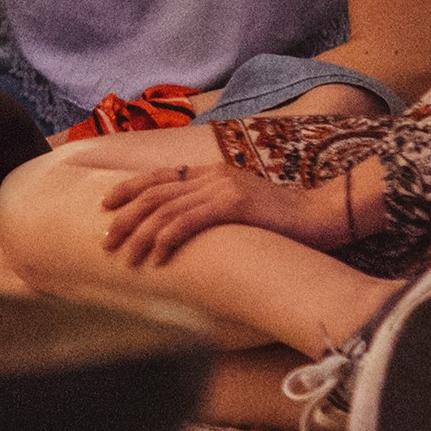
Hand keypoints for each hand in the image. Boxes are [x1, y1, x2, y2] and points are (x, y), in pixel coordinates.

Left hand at [99, 158, 346, 266]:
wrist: (325, 215)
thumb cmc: (285, 221)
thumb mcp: (241, 207)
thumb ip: (213, 209)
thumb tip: (182, 230)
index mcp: (211, 172)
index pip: (158, 176)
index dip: (128, 189)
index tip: (104, 206)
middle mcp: (212, 175)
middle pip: (153, 193)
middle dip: (124, 218)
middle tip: (104, 242)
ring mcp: (223, 188)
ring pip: (165, 209)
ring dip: (140, 235)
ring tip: (125, 258)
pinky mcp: (235, 205)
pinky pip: (189, 221)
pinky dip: (167, 239)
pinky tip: (157, 257)